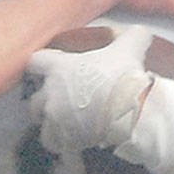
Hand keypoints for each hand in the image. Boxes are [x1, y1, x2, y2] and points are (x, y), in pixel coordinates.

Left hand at [26, 25, 153, 154]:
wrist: (129, 110)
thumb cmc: (124, 75)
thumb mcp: (130, 47)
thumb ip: (131, 35)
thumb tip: (140, 30)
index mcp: (59, 68)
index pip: (34, 62)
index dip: (40, 65)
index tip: (47, 70)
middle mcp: (50, 93)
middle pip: (34, 99)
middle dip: (44, 102)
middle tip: (60, 103)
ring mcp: (55, 118)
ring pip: (41, 124)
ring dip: (50, 124)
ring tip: (64, 126)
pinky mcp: (64, 138)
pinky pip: (54, 143)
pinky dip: (61, 144)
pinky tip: (71, 142)